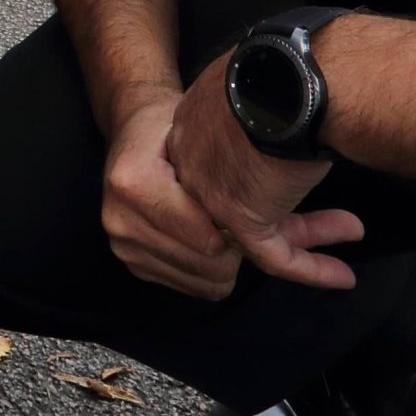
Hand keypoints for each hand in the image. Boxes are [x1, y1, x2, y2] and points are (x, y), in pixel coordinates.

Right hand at [100, 88, 245, 299]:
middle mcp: (120, 219)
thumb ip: (234, 181)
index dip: (243, 233)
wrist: (130, 131)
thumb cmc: (170, 129)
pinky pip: (187, 286)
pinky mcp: (129, 261)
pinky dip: (206, 270)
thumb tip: (295, 228)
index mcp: (135, 183)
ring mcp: (121, 245)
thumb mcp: (200, 137)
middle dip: (237, 250)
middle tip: (247, 225)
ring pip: (201, 283)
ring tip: (227, 231)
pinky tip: (206, 241)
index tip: (258, 215)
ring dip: (223, 264)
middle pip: (208, 267)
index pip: (209, 240)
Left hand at [165, 55, 363, 290]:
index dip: (258, 176)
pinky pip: (272, 256)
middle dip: (280, 213)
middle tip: (318, 222)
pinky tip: (340, 275)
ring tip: (343, 242)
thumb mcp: (264, 79)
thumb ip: (263, 102)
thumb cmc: (289, 66)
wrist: (294, 77)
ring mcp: (209, 188)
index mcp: (196, 117)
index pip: (218, 159)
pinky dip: (309, 268)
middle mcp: (193, 154)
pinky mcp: (238, 215)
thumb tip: (292, 98)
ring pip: (251, 231)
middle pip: (230, 197)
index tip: (290, 178)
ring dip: (305, 240)